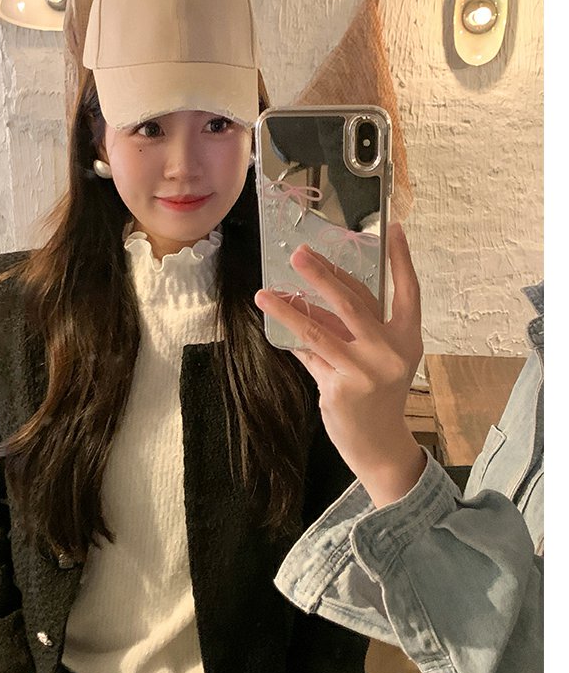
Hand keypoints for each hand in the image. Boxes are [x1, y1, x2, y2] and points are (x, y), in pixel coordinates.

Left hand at [255, 222, 426, 507]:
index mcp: (408, 338)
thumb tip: (314, 296)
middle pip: (353, 302)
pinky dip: (292, 339)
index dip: (402, 259)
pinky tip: (274, 323)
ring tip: (264, 293)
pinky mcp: (342, 387)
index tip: (394, 228)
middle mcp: (391, 350)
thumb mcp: (376, 359)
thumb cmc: (377, 396)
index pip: (408, 291)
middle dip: (323, 274)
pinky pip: (310, 355)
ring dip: (289, 307)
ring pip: (320, 329)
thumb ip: (352, 329)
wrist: (380, 444)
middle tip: (299, 254)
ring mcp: (366, 370)